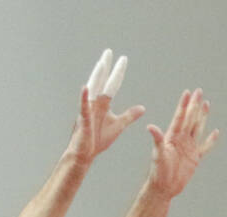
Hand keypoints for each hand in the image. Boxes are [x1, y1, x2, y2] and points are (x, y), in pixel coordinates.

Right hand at [67, 49, 146, 164]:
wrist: (85, 155)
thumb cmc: (97, 140)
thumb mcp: (118, 126)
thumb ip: (129, 115)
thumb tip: (142, 107)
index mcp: (103, 104)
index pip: (112, 85)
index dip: (118, 73)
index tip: (123, 59)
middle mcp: (95, 104)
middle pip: (100, 82)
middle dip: (105, 67)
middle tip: (109, 52)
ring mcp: (88, 111)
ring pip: (92, 90)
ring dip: (96, 77)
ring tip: (101, 64)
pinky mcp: (83, 121)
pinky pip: (84, 108)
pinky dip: (84, 98)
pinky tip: (85, 88)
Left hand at [147, 89, 219, 198]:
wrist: (164, 187)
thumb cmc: (158, 171)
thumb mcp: (158, 154)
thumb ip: (157, 139)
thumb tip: (150, 127)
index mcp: (172, 136)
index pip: (179, 117)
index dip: (184, 104)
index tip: (187, 92)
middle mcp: (181, 139)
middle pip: (190, 118)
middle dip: (194, 105)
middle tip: (199, 91)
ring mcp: (189, 147)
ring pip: (198, 128)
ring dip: (202, 116)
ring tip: (206, 104)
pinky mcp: (195, 158)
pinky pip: (205, 147)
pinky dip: (211, 140)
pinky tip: (215, 132)